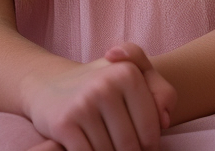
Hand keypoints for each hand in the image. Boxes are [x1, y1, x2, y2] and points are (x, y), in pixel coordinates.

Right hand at [22, 47, 173, 150]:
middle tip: (120, 145)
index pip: (151, 130)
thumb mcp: (133, 77)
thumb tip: (165, 119)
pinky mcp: (64, 123)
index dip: (148, 145)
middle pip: (130, 146)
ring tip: (104, 143)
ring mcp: (83, 103)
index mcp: (127, 72)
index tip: (140, 143)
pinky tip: (87, 146)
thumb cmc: (101, 85)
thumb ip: (161, 92)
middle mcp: (105, 85)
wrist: (48, 84)